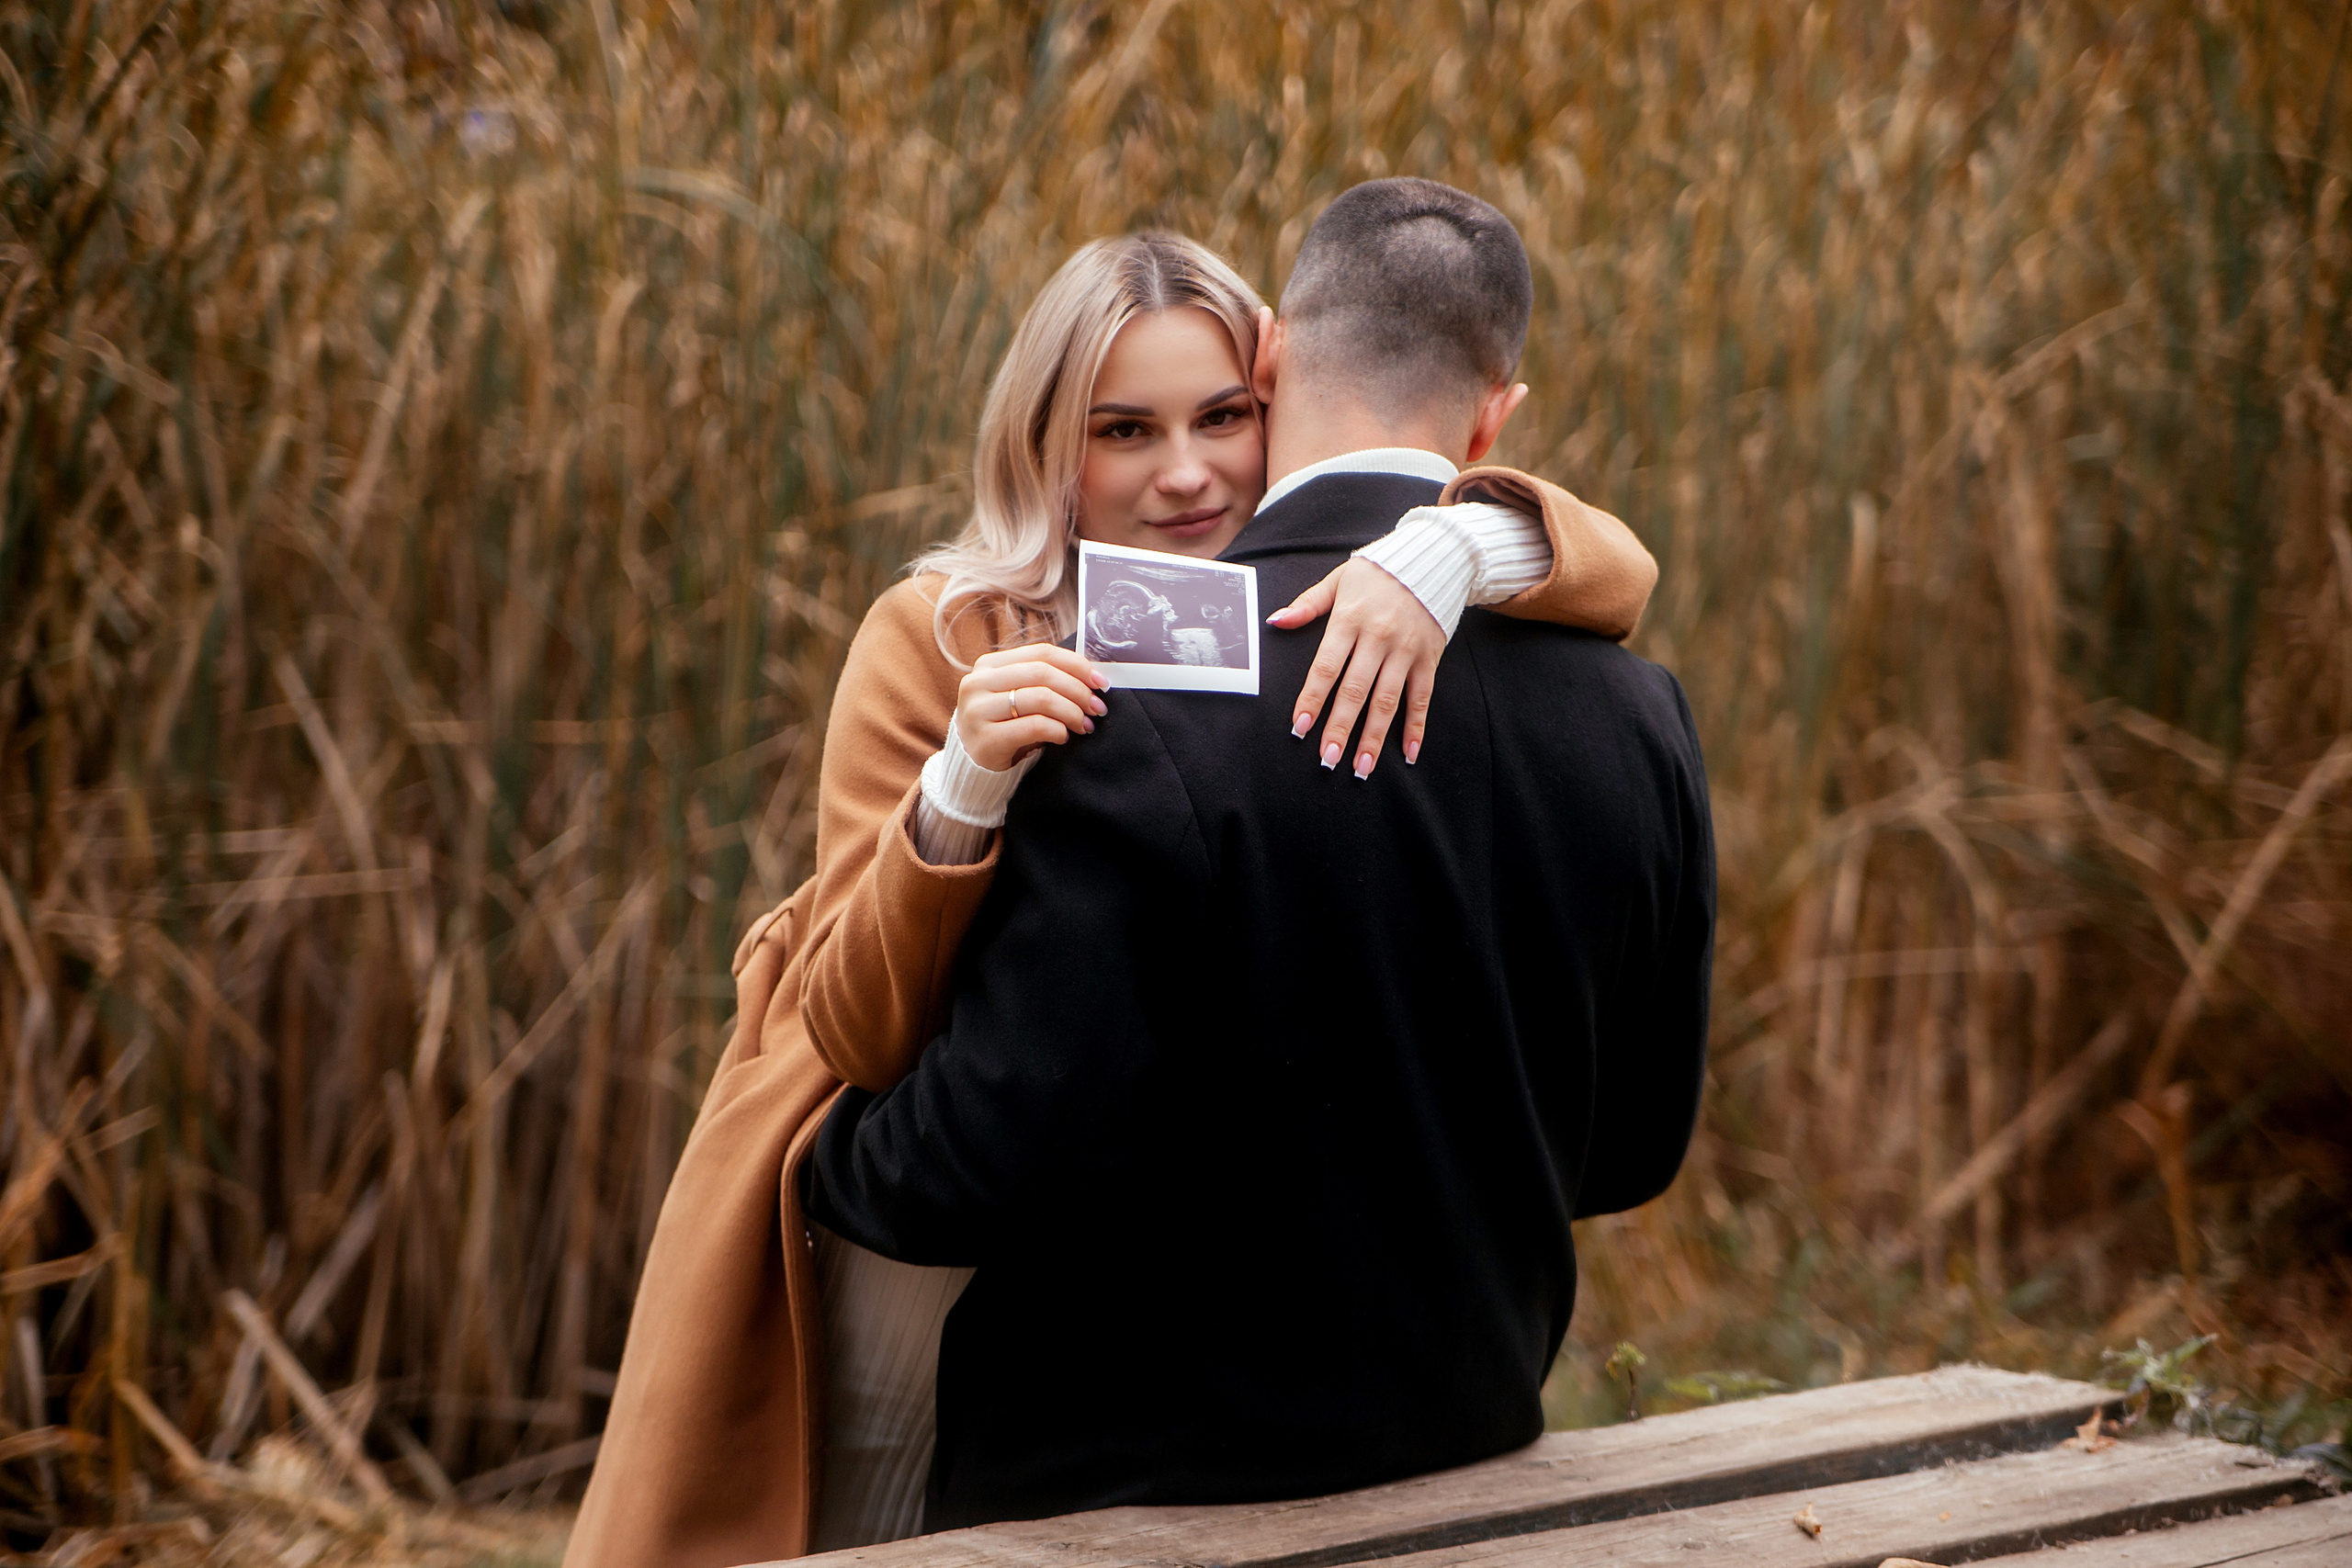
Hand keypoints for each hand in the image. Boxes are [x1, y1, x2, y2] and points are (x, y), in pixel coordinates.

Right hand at [953, 643, 1109, 772]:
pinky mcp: (985, 738)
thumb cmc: (1004, 726)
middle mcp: (978, 683)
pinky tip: (1063, 737)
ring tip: (1084, 725)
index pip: (1042, 653)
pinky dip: (1057, 730)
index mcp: (989, 665)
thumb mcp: (1018, 696)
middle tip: (1097, 708)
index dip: (1076, 665)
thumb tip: (1092, 677)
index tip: (1101, 682)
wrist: (974, 766)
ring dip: (1071, 712)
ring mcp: (978, 710)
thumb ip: (1044, 681)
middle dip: (1078, 690)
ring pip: (1040, 698)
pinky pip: (1034, 726)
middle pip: (1042, 674)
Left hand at [1266, 558, 1442, 778]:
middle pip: (1355, 690)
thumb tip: (1276, 621)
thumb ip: (1307, 604)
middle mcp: (1378, 638)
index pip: (1326, 667)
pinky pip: (1422, 698)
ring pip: (1388, 701)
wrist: (1432, 558)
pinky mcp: (1429, 658)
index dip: (1312, 699)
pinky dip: (1416, 727)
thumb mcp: (1338, 580)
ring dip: (1374, 737)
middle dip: (1340, 728)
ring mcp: (1406, 650)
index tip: (1299, 727)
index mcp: (1349, 619)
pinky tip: (1409, 754)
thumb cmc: (1377, 573)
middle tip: (1328, 760)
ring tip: (1362, 767)